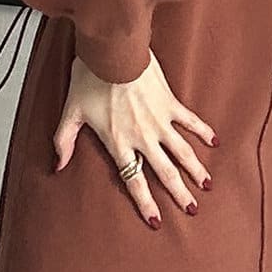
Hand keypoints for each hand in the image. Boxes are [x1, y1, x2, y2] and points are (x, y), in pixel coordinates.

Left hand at [52, 50, 216, 227]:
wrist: (113, 50)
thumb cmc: (90, 77)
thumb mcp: (70, 111)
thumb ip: (62, 141)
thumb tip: (57, 166)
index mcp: (119, 143)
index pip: (134, 181)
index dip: (145, 203)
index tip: (157, 220)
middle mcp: (143, 137)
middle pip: (165, 173)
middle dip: (179, 194)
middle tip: (191, 209)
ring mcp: (159, 121)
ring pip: (182, 152)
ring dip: (196, 170)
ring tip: (206, 185)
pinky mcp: (170, 103)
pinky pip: (190, 121)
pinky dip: (202, 131)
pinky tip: (214, 142)